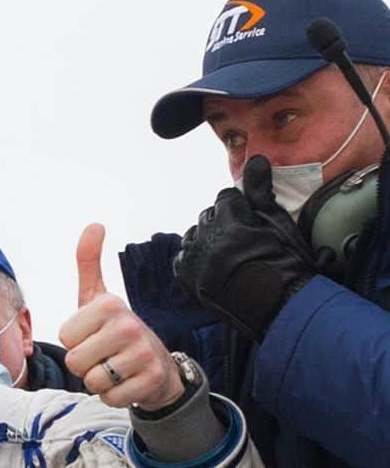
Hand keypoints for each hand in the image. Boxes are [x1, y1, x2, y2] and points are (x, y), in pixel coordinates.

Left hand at [60, 224, 183, 410]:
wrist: (158, 365)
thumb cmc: (117, 331)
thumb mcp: (99, 298)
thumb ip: (88, 264)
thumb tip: (94, 224)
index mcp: (109, 305)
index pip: (65, 338)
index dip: (75, 342)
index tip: (94, 335)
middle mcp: (128, 325)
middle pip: (75, 362)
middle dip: (85, 365)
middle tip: (104, 356)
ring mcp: (142, 353)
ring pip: (92, 382)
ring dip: (99, 382)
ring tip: (115, 368)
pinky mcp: (149, 380)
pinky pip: (110, 398)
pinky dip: (114, 396)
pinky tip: (127, 382)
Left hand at [173, 156, 314, 342]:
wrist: (279, 307)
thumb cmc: (285, 263)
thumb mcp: (277, 223)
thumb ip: (259, 192)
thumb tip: (254, 160)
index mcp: (228, 220)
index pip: (225, 197)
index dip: (240, 207)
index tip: (250, 221)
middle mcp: (205, 239)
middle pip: (208, 217)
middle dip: (222, 222)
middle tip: (241, 240)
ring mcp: (194, 261)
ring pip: (193, 237)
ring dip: (206, 240)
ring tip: (227, 253)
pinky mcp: (188, 280)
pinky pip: (183, 259)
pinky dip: (193, 259)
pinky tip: (210, 265)